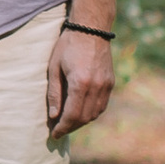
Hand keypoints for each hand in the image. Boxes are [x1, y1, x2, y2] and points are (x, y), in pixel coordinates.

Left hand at [46, 24, 114, 139]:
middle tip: (58, 130)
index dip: (62, 128)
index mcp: (80, 83)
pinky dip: (91, 113)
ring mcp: (106, 85)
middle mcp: (96, 87)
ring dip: (81, 122)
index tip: (54, 135)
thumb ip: (55, 94)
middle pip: (84, 118)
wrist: (91, 29)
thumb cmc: (67, 46)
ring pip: (95, 114)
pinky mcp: (110, 82)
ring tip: (67, 123)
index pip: (72, 115)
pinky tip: (80, 112)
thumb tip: (53, 116)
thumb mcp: (54, 68)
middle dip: (71, 127)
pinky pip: (101, 105)